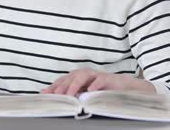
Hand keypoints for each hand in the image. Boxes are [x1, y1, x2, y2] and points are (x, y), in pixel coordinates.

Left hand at [40, 68, 155, 95]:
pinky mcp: (108, 78)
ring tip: (70, 94)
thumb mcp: (84, 94)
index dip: (54, 86)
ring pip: (83, 76)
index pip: (63, 80)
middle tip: (56, 96)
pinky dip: (95, 84)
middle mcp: (85, 74)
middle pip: (71, 77)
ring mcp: (96, 75)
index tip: (45, 94)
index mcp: (78, 77)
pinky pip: (100, 80)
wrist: (124, 89)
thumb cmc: (102, 91)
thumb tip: (47, 94)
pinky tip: (90, 91)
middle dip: (62, 86)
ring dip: (75, 84)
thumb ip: (69, 93)